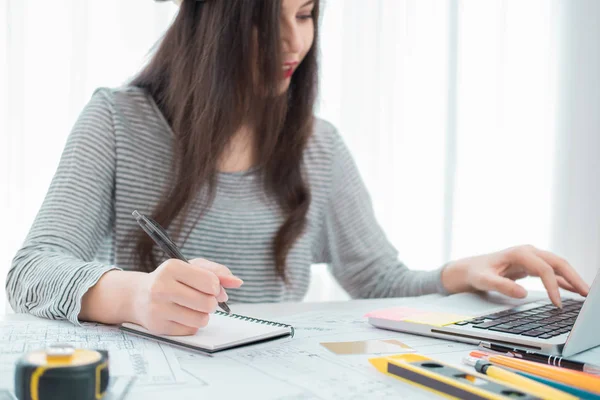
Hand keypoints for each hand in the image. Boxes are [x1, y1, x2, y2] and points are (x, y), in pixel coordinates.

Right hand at [132, 258, 242, 334]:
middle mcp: (162, 287)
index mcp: (172, 268)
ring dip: (203, 315)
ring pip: (201, 319)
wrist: (138, 296)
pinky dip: (192, 324)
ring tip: (193, 307)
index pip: (210, 282)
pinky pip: (191, 330)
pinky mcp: (159, 327)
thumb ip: (217, 271)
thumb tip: (238, 282)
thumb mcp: (191, 267)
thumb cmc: (170, 279)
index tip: (212, 287)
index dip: (217, 287)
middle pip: (208, 303)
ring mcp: (158, 309)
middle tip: (203, 298)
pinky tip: (181, 315)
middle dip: (212, 302)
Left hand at [441, 245, 589, 307]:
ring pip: (558, 266)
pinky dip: (563, 280)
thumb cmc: (477, 272)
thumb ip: (502, 286)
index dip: (553, 287)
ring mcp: (531, 258)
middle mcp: (528, 252)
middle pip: (557, 263)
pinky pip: (552, 272)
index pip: (544, 269)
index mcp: (519, 253)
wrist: (471, 268)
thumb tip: (522, 293)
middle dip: (573, 277)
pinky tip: (573, 290)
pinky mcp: (531, 266)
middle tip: (587, 294)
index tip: (557, 304)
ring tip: (586, 294)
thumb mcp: (484, 280)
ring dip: (572, 279)